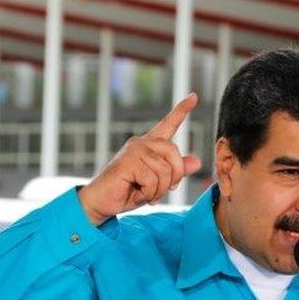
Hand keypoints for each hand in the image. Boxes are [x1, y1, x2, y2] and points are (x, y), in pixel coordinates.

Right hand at [78, 93, 202, 224]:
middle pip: (174, 152)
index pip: (168, 124)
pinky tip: (138, 194)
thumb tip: (197, 161)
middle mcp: (142, 142)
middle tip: (163, 190)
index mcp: (150, 145)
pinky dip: (149, 194)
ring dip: (159, 190)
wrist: (101, 202)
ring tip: (146, 194)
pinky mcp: (128, 161)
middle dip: (174, 176)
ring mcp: (134, 150)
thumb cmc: (128, 192)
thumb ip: (176, 171)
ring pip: (165, 171)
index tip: (194, 96)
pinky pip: (153, 180)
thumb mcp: (158, 183)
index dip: (181, 110)